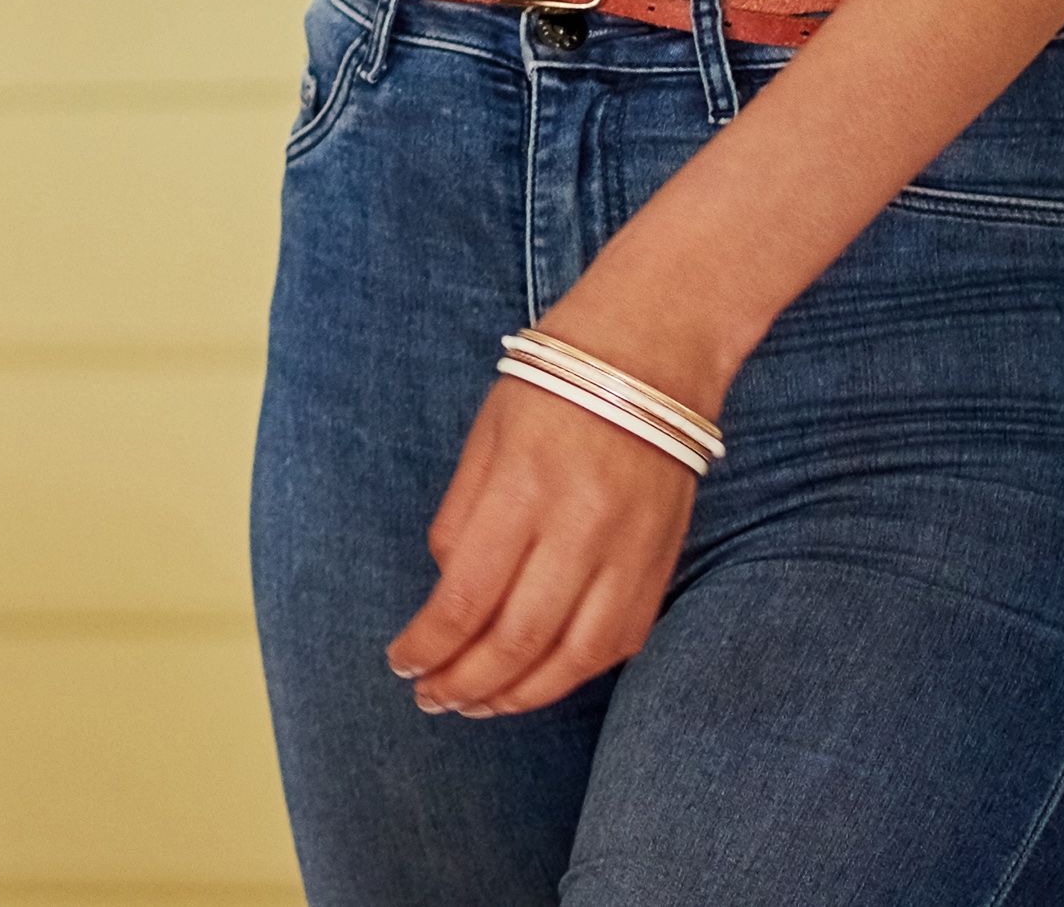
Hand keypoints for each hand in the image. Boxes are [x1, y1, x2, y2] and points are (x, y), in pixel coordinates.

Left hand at [385, 361, 702, 717]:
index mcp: (524, 488)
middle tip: (431, 699)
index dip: (429, 645)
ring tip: (477, 705)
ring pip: (572, 659)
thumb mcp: (484, 440)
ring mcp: (630, 553)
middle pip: (517, 639)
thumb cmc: (550, 390)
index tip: (401, 663)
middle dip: (465, 682)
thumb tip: (448, 598)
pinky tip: (537, 682)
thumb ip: (461, 521)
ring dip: (518, 696)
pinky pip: (618, 644)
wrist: (650, 357)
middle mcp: (581, 527)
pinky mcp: (662, 566)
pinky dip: (573, 674)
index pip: (467, 596)